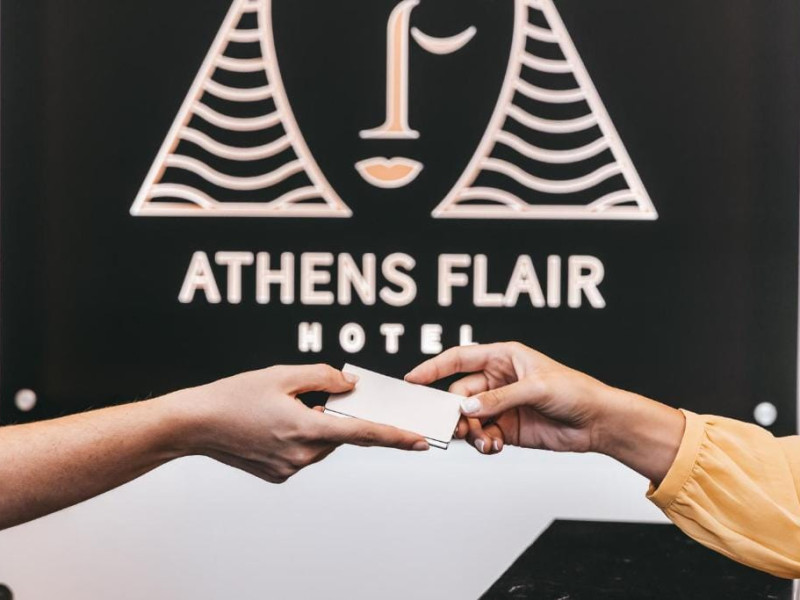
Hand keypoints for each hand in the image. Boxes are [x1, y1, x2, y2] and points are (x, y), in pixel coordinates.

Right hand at [172, 364, 429, 482]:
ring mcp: (289, 468)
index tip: (420, 441)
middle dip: (337, 415)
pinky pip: (303, 452)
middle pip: (339, 434)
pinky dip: (300, 436)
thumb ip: (323, 377)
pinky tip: (274, 423)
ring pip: (322, 443)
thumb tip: (350, 385)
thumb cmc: (236, 395)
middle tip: (318, 398)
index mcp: (306, 428)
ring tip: (284, 408)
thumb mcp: (282, 375)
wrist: (195, 424)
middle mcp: (302, 455)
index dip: (395, 436)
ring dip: (317, 425)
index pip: (362, 433)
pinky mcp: (279, 475)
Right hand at [406, 342, 608, 454]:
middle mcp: (497, 379)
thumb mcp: (536, 388)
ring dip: (470, 431)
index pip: (459, 358)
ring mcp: (501, 404)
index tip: (412, 379)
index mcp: (503, 356)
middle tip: (455, 426)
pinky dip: (483, 443)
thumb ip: (499, 398)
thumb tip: (467, 409)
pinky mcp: (506, 427)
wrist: (598, 421)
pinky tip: (493, 447)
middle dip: (455, 411)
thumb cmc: (575, 391)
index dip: (434, 367)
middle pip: (459, 394)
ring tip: (483, 441)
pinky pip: (482, 435)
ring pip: (469, 418)